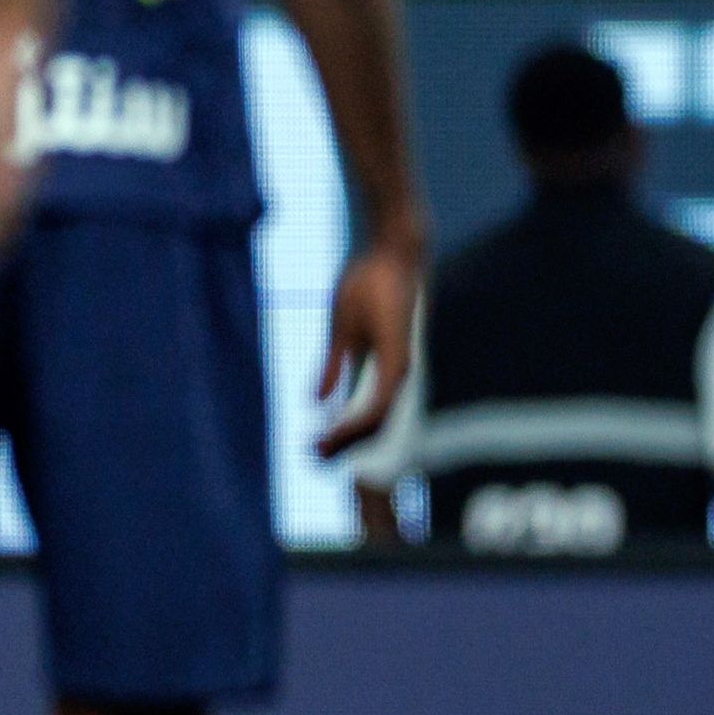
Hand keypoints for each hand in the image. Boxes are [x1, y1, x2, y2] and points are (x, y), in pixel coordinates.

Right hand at [313, 227, 424, 457]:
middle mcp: (397, 375)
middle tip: (313, 460)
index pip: (366, 415)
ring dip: (347, 438)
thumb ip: (332, 367)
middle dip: (342, 446)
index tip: (313, 447)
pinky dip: (358, 419)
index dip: (341, 434)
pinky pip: (380, 400)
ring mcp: (400, 368)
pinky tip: (338, 431)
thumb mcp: (341, 333)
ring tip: (318, 452)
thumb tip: (316, 400)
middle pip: (373, 425)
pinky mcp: (398, 358)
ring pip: (377, 419)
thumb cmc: (369, 285)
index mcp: (384, 370)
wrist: (391, 254)